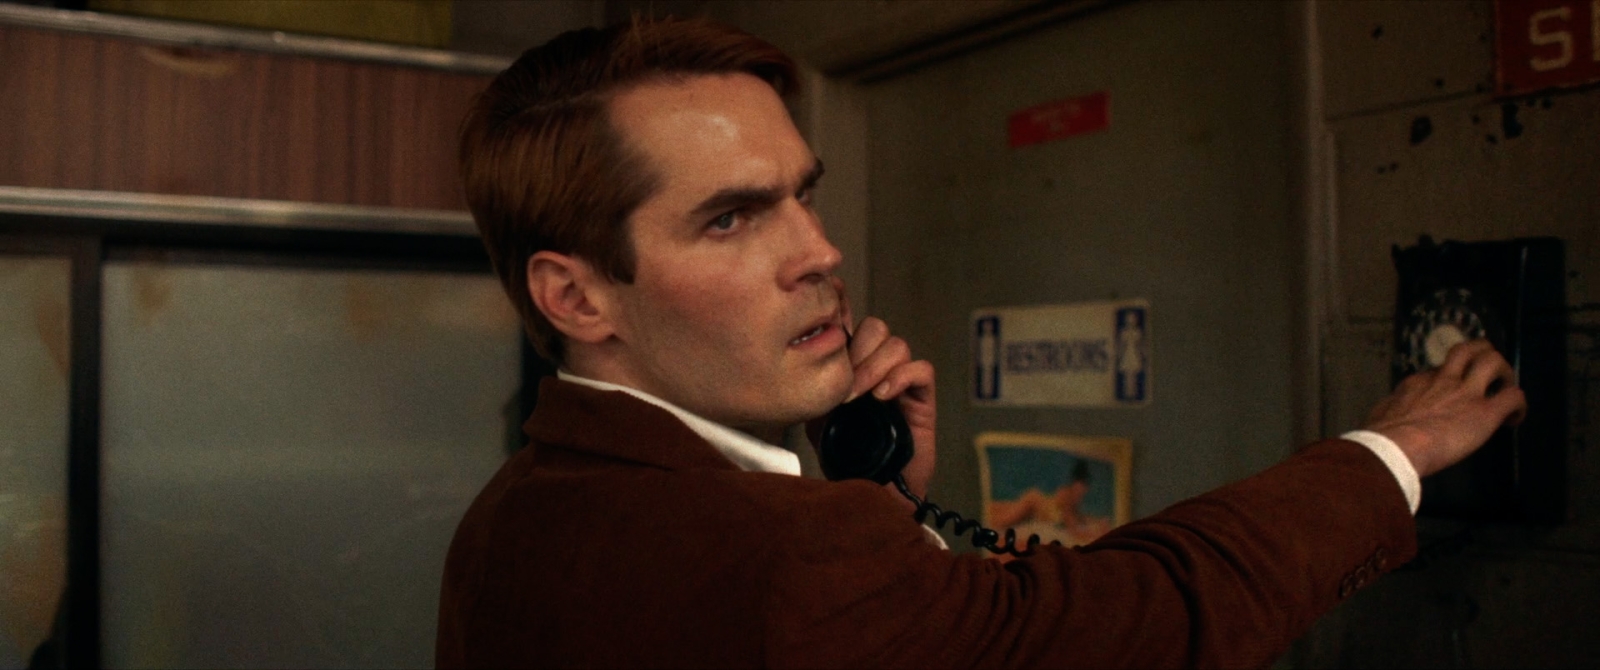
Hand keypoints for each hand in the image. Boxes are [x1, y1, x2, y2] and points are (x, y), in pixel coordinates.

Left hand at [808, 277, 937, 501]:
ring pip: (897, 345)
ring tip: (858, 395)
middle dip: (856, 350)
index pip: (852, 325)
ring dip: (873, 366)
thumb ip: (814, 389)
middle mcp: (878, 368)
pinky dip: (901, 377)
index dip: (842, 314)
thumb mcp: (818, 419)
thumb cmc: (845, 457)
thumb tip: (802, 362)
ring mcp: (902, 382)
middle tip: (842, 380)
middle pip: (876, 328)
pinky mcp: (923, 400)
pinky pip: (921, 369)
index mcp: (853, 366)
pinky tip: (882, 397)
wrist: (872, 491)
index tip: (825, 324)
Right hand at [1363, 339, 1526, 476]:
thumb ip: (1391, 410)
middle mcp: (1444, 380)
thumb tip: (1389, 415)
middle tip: (1489, 374)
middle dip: (1483, 355)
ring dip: (1505, 372)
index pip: (1441, 369)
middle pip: (1468, 349)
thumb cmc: (1380, 437)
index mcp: (1418, 383)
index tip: (1454, 391)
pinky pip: (1513, 397)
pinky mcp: (1486, 413)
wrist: (1393, 447)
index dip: (1452, 377)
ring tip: (1506, 387)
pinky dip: (1519, 406)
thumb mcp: (1380, 415)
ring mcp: (1466, 394)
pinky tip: (1514, 418)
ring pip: (1493, 360)